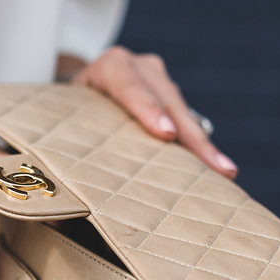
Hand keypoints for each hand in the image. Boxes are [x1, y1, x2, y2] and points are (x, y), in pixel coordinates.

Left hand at [59, 47, 236, 177]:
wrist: (75, 94)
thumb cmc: (64, 116)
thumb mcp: (57, 123)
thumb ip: (56, 155)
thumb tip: (54, 212)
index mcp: (106, 67)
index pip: (126, 80)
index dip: (146, 106)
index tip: (165, 134)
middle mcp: (138, 68)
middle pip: (167, 100)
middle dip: (191, 136)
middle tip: (215, 167)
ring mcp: (160, 81)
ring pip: (183, 113)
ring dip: (202, 146)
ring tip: (224, 174)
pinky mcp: (172, 99)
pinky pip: (189, 123)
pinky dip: (200, 149)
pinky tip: (219, 173)